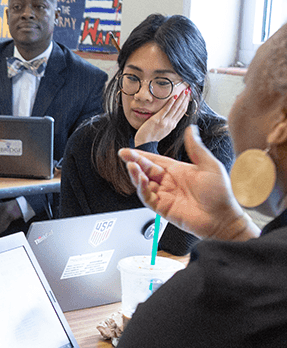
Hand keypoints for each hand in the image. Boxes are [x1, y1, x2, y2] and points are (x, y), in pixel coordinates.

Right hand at [121, 125, 258, 241]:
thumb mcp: (209, 165)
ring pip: (143, 183)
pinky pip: (147, 197)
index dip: (141, 155)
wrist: (222, 217)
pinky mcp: (162, 207)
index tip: (128, 150)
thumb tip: (190, 130)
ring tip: (131, 166)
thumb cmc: (220, 193)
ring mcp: (165, 195)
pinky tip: (141, 180)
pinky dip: (142, 189)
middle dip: (134, 162)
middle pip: (146, 170)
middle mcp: (169, 182)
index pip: (154, 161)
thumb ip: (196, 148)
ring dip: (136, 174)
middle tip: (124, 155)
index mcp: (177, 171)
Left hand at [133, 87, 190, 145]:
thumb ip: (167, 123)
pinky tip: (174, 96)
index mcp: (172, 125)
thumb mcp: (163, 130)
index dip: (186, 103)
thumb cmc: (150, 137)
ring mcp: (165, 121)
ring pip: (176, 108)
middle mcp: (171, 123)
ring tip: (184, 91)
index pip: (182, 112)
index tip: (188, 96)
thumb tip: (170, 117)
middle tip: (189, 90)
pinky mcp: (157, 120)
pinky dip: (171, 103)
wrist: (144, 144)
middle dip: (185, 99)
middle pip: (181, 109)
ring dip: (181, 98)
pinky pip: (166, 110)